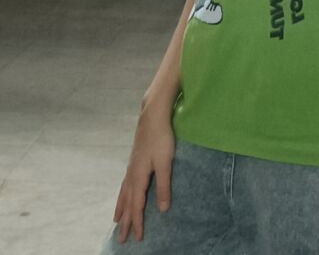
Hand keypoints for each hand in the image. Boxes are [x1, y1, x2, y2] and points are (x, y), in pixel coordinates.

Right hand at [112, 105, 174, 243]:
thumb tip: (163, 209)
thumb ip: (164, 186)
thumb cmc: (161, 138)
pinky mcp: (135, 159)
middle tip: (120, 239)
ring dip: (121, 208)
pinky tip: (125, 193)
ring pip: (124, 192)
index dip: (137, 222)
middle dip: (125, 221)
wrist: (153, 115)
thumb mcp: (165, 163)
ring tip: (116, 220)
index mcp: (139, 176)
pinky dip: (122, 194)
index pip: (137, 205)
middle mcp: (132, 173)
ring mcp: (132, 166)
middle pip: (127, 202)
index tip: (137, 238)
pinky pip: (125, 183)